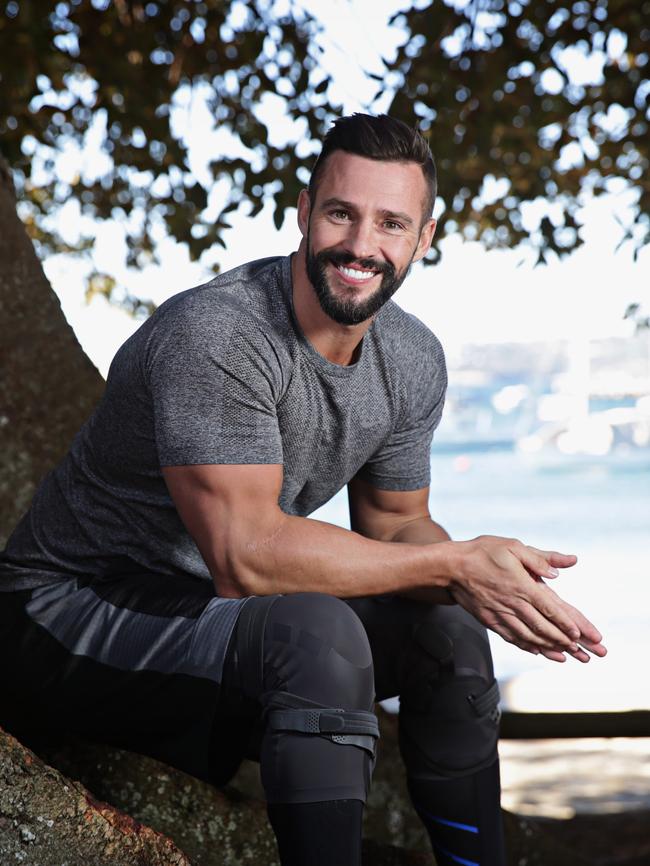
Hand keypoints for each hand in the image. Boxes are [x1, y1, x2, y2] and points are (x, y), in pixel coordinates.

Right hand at [447, 536, 606, 662]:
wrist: (450, 566)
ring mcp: (500, 614)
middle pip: (542, 626)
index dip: (565, 623)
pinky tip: (537, 651)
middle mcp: (512, 603)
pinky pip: (511, 637)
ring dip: (548, 647)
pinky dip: (527, 646)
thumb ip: (538, 559)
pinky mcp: (489, 620)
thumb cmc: (482, 552)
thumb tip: (558, 572)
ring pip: (528, 636)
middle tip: (581, 652)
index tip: (579, 635)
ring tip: (564, 656)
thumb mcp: (512, 546)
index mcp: (521, 585)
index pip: (549, 608)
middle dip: (564, 641)